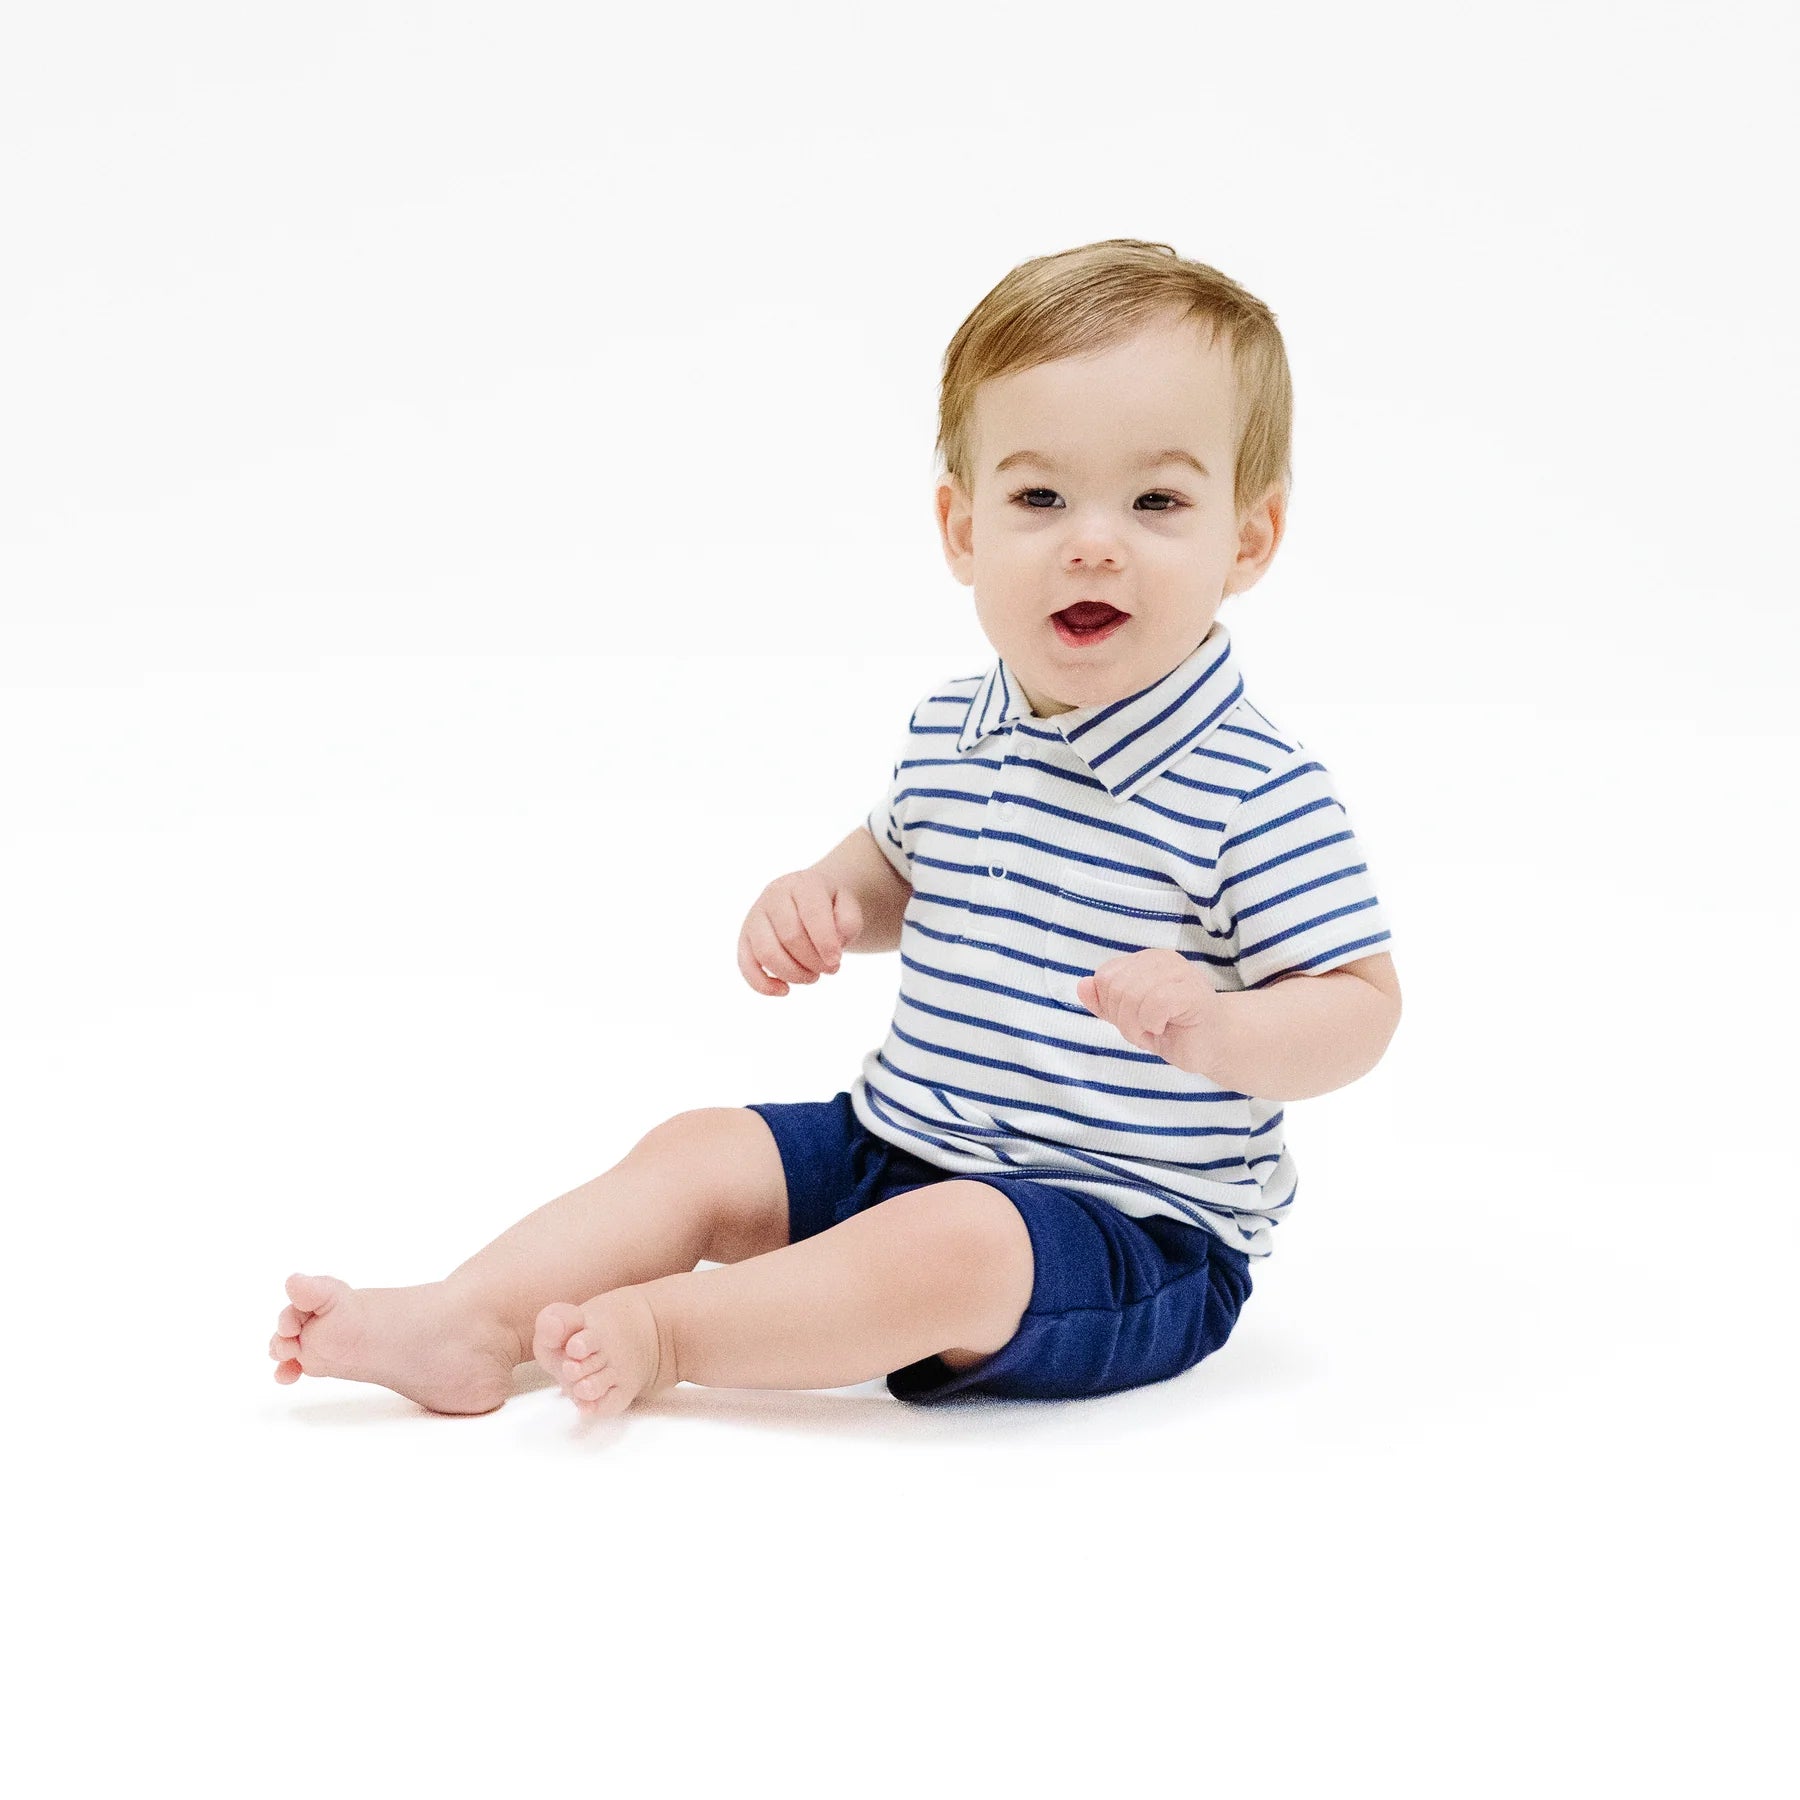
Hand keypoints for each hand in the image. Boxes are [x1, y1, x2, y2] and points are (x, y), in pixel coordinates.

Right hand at [738, 868, 863, 995]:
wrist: (807, 899)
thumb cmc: (830, 907)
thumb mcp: (847, 907)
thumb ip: (848, 922)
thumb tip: (833, 944)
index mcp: (803, 883)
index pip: (812, 914)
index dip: (825, 942)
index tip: (836, 961)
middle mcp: (774, 895)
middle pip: (790, 937)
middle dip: (813, 961)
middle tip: (830, 969)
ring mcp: (755, 916)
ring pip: (767, 953)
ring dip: (793, 974)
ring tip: (812, 976)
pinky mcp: (745, 938)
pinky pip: (746, 965)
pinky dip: (763, 985)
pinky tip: (784, 990)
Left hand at [1074, 948, 1232, 1076]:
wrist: (1211, 1045)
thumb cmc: (1172, 1030)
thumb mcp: (1129, 1018)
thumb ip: (1104, 1002)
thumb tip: (1082, 985)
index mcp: (1144, 961)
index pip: (1104, 977)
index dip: (1110, 1006)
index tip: (1133, 1020)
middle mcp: (1160, 959)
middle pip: (1114, 986)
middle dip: (1122, 1018)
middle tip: (1145, 1029)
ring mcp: (1178, 972)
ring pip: (1130, 994)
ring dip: (1137, 1025)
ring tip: (1155, 1030)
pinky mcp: (1192, 991)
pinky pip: (1154, 1003)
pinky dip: (1152, 1023)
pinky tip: (1165, 1028)